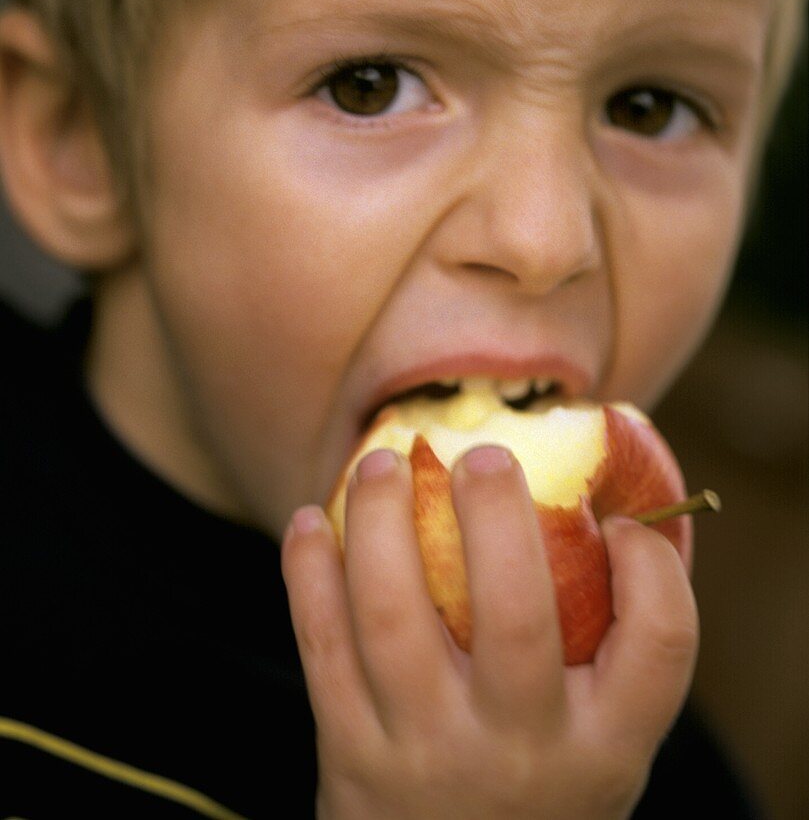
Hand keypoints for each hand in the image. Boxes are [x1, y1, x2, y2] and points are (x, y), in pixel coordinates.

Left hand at [281, 445, 697, 818]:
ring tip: (380, 463)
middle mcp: (521, 754)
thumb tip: (606, 508)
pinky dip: (308, 572)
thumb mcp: (597, 745)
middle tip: (481, 453)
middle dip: (498, 517)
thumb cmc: (537, 786)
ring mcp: (427, 755)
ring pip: (394, 618)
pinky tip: (310, 521)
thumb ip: (610, 652)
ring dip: (380, 522)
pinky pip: (321, 645)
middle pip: (520, 618)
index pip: (659, 647)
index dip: (653, 569)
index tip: (623, 523)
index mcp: (605, 747)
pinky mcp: (349, 753)